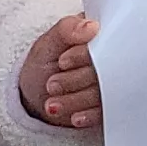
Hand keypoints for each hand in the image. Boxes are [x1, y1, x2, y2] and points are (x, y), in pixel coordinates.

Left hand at [17, 13, 101, 132]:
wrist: (35, 97)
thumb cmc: (42, 65)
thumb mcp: (47, 44)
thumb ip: (66, 30)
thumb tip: (92, 26)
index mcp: (100, 34)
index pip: (106, 40)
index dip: (84, 54)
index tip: (63, 62)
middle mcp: (110, 57)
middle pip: (107, 68)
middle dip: (77, 79)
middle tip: (52, 85)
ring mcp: (111, 81)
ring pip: (105, 91)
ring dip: (78, 99)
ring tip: (51, 105)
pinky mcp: (109, 103)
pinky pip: (107, 110)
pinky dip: (90, 115)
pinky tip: (74, 118)